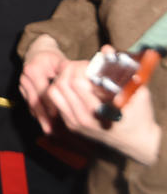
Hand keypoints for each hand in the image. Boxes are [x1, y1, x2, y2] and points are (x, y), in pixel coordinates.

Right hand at [19, 34, 67, 132]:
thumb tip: (80, 87)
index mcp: (35, 69)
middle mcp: (25, 76)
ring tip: (48, 130)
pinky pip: (29, 103)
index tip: (60, 116)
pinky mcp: (22, 88)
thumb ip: (68, 74)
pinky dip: (37, 113)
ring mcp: (22, 83)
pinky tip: (44, 122)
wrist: (37, 51)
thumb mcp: (61, 62)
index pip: (44, 91)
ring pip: (31, 104)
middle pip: (35, 100)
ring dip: (40, 117)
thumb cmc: (52, 57)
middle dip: (44, 116)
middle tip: (52, 130)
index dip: (52, 105)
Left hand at [47, 49, 161, 164]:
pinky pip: (55, 100)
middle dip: (71, 68)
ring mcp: (75, 122)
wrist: (136, 143)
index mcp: (101, 111)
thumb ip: (123, 71)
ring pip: (54, 91)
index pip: (76, 81)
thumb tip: (106, 49)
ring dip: (63, 77)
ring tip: (77, 74)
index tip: (93, 64)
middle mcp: (84, 118)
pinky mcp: (70, 124)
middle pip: (62, 83)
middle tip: (83, 66)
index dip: (82, 67)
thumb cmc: (139, 115)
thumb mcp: (138, 92)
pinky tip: (74, 85)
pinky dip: (60, 88)